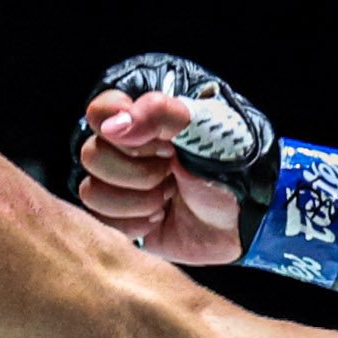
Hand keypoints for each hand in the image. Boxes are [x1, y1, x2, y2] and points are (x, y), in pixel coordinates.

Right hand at [76, 87, 247, 264]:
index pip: (99, 113)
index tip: (163, 144)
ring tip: (168, 197)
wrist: (245, 217)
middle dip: (138, 172)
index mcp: (140, 116)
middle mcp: (122, 148)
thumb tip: (113, 126)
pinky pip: (100, 221)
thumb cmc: (229, 163)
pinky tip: (159, 217)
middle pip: (92, 156)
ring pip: (91, 192)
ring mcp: (118, 184)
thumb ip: (159, 113)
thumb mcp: (203, 127)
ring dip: (136, 200)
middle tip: (170, 173)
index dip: (126, 135)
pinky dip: (134, 224)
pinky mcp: (119, 219)